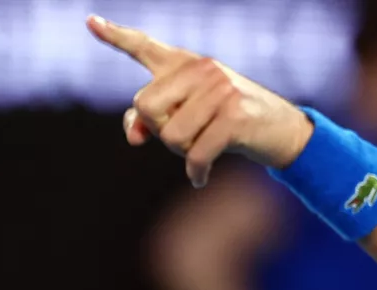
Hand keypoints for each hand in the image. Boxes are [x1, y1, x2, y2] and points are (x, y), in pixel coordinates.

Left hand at [86, 15, 313, 186]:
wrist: (286, 131)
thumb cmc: (235, 123)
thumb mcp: (195, 116)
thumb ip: (157, 120)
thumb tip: (134, 137)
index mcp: (189, 64)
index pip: (146, 47)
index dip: (117, 36)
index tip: (90, 23)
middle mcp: (203, 70)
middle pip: (146, 106)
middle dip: (159, 131)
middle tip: (185, 138)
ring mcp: (220, 91)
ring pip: (171, 134)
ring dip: (182, 153)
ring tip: (203, 150)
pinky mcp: (235, 117)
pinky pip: (196, 153)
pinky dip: (196, 171)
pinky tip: (199, 179)